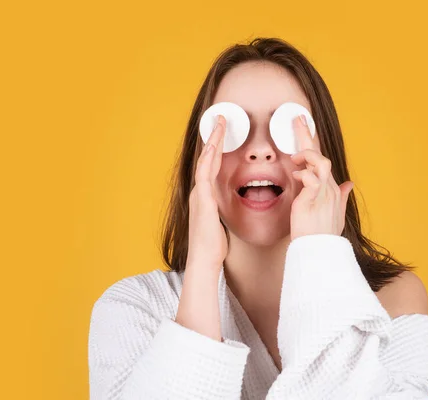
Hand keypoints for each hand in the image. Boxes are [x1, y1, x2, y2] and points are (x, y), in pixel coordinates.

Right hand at [186, 115, 227, 271]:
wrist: (204, 259)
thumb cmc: (213, 245)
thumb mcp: (220, 222)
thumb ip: (221, 210)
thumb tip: (227, 207)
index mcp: (205, 196)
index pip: (212, 166)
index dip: (216, 148)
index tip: (222, 132)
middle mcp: (200, 192)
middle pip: (207, 159)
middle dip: (213, 138)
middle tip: (220, 118)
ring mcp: (200, 195)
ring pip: (205, 162)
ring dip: (211, 142)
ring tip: (218, 124)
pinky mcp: (203, 201)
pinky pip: (205, 175)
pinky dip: (208, 160)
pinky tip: (212, 147)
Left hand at [289, 114, 353, 240]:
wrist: (320, 251)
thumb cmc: (324, 234)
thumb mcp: (335, 214)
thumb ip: (341, 197)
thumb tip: (349, 184)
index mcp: (331, 189)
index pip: (321, 162)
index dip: (313, 146)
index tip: (305, 130)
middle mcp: (329, 188)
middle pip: (321, 155)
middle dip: (308, 135)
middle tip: (298, 119)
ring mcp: (323, 193)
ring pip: (321, 162)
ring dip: (307, 155)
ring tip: (295, 157)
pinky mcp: (313, 199)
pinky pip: (312, 179)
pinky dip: (304, 175)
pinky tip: (297, 176)